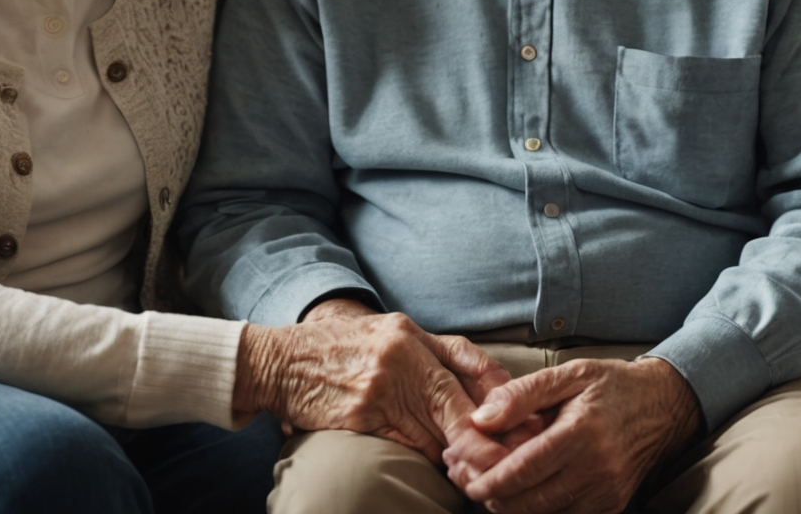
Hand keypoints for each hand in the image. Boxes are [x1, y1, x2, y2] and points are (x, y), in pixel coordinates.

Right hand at [234, 300, 509, 463]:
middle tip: (510, 456)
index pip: (468, 361)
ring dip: (457, 451)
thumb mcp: (388, 334)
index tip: (520, 416)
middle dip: (486, 433)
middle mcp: (400, 355)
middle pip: (456, 402)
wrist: (279, 362)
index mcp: (410, 333)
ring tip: (479, 466)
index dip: (497, 392)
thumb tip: (478, 385)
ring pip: (435, 428)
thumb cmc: (338, 350)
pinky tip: (439, 463)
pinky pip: (407, 442)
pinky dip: (426, 455)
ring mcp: (381, 386)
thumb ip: (431, 354)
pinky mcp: (362, 416)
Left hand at [444, 356, 702, 513]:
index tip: (463, 476)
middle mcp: (597, 469)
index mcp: (582, 433)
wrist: (665, 405)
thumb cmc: (613, 385)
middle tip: (465, 480)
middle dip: (491, 497)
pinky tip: (521, 493)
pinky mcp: (613, 506)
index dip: (487, 481)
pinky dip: (538, 510)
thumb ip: (522, 394)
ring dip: (511, 507)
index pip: (524, 471)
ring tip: (487, 487)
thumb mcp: (570, 374)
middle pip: (529, 502)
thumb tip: (481, 420)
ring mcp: (607, 493)